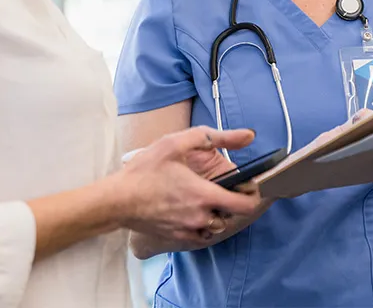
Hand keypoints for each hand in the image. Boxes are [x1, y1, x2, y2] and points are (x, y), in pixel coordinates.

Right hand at [116, 126, 262, 245]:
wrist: (118, 200)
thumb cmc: (145, 170)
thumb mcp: (176, 143)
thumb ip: (215, 136)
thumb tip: (249, 135)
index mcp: (204, 194)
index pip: (245, 204)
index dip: (254, 195)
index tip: (252, 185)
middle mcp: (201, 216)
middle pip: (232, 215)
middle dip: (234, 202)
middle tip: (225, 185)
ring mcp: (190, 229)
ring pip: (217, 225)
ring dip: (218, 213)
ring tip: (206, 196)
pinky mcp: (179, 238)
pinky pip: (202, 234)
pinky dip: (203, 223)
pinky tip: (192, 208)